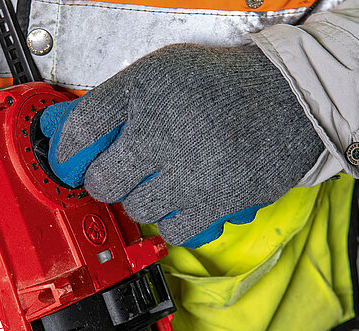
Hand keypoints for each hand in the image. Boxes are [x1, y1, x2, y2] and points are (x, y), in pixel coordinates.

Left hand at [40, 44, 323, 247]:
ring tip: (164, 180)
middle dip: (108, 179)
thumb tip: (68, 126)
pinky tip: (183, 199)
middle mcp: (162, 131)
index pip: (80, 131)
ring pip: (135, 208)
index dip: (69, 152)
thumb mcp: (162, 71)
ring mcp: (188, 171)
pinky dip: (173, 220)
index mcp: (144, 91)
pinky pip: (171, 231)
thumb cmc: (225, 86)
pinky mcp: (214, 202)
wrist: (290, 100)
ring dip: (144, 199)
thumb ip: (117, 99)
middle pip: (102, 181)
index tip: (73, 160)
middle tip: (123, 171)